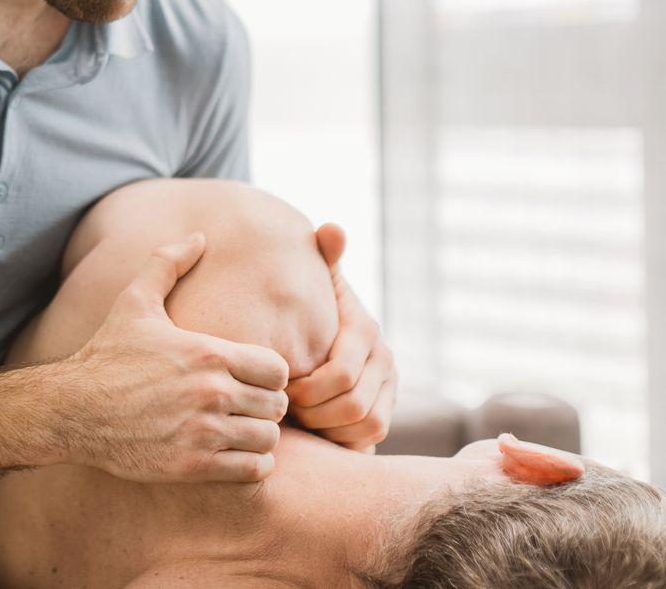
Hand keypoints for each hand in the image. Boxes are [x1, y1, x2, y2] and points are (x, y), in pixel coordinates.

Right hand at [61, 232, 291, 483]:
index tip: (252, 378)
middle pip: (276, 405)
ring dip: (258, 436)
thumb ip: (168, 263)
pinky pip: (253, 470)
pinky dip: (250, 465)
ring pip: (267, 439)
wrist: (73, 409)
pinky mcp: (194, 467)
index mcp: (208, 352)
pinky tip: (231, 454)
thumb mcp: (135, 301)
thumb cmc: (108, 354)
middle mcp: (212, 392)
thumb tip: (199, 236)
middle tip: (246, 406)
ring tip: (240, 430)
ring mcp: (203, 432)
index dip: (270, 374)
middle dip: (266, 405)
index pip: (278, 369)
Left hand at [287, 223, 396, 451]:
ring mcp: (389, 389)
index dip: (306, 387)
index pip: (340, 374)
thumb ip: (319, 256)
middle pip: (351, 404)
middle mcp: (384, 359)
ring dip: (325, 426)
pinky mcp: (384, 415)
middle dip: (312, 409)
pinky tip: (313, 429)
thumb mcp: (309, 281)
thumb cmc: (299, 309)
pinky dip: (339, 439)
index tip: (279, 385)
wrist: (307, 339)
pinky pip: (368, 440)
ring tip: (296, 416)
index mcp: (365, 329)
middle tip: (282, 405)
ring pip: (364, 425)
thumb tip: (332, 228)